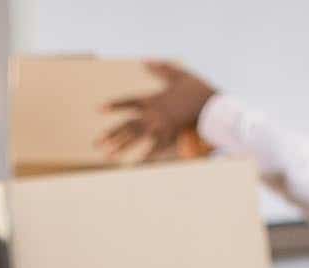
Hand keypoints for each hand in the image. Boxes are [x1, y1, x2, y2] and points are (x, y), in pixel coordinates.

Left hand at [102, 61, 218, 161]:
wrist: (212, 103)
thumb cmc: (197, 89)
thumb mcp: (178, 75)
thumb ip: (160, 68)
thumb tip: (145, 60)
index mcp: (152, 98)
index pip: (128, 102)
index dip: (114, 105)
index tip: (98, 109)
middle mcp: (152, 113)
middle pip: (127, 124)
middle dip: (111, 134)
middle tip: (96, 144)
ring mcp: (160, 126)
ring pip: (136, 137)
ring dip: (121, 146)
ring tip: (107, 155)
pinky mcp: (170, 136)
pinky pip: (154, 149)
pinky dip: (143, 158)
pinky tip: (133, 166)